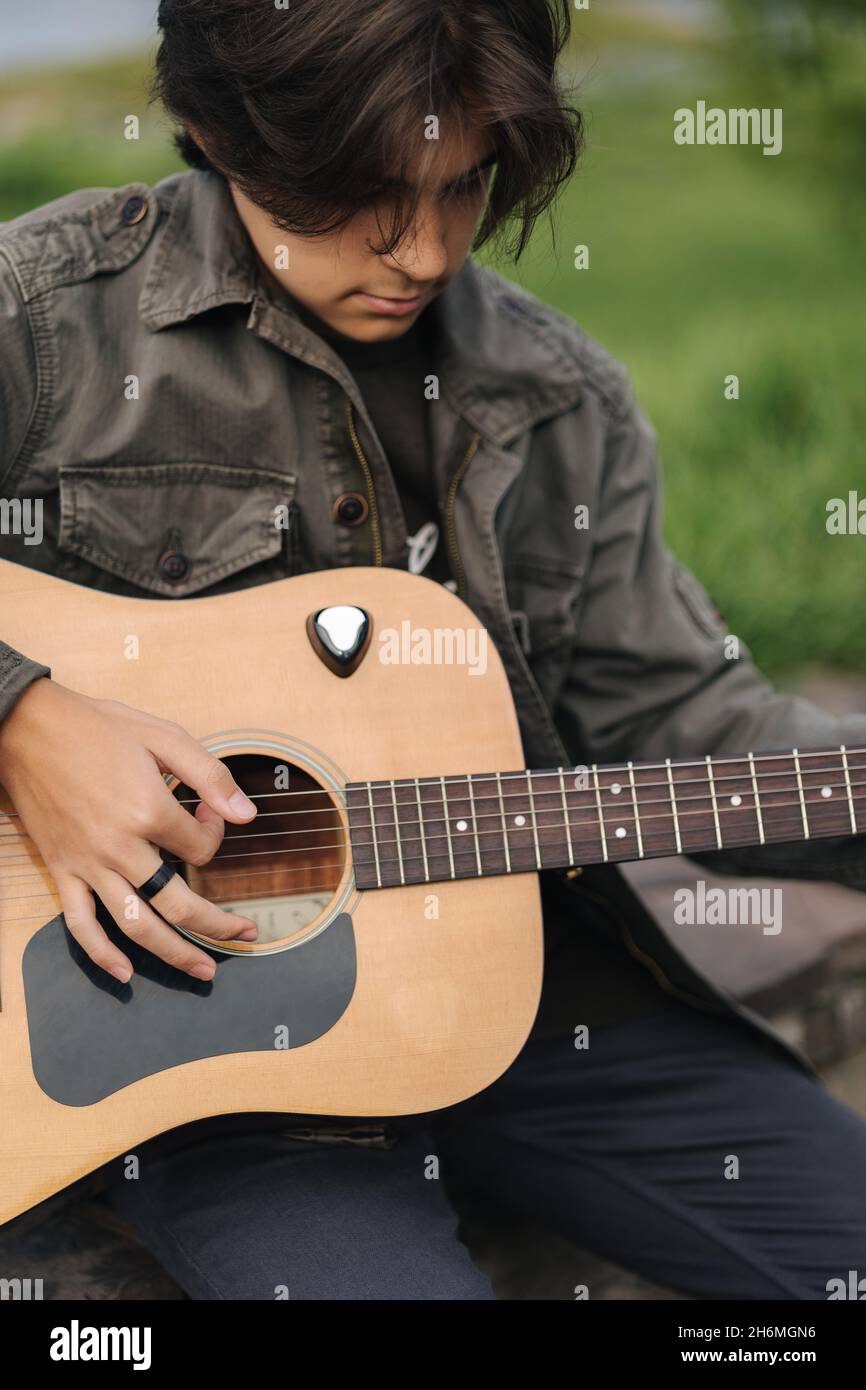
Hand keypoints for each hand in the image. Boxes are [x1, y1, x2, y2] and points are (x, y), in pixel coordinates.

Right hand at [0, 679, 258, 982]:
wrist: (27, 728)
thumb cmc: (96, 728)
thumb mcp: (163, 736)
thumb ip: (210, 776)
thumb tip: (247, 814)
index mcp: (148, 811)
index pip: (200, 847)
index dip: (214, 832)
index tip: (206, 812)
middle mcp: (119, 846)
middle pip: (178, 903)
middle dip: (217, 924)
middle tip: (245, 934)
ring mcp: (87, 864)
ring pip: (136, 924)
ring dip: (173, 953)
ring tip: (203, 970)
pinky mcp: (61, 870)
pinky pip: (80, 924)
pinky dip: (101, 954)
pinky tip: (124, 973)